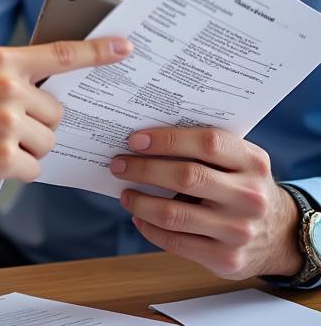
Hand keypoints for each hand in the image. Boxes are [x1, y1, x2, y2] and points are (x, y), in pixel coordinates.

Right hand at [0, 37, 131, 186]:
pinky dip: (15, 170)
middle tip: (1, 125)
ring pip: (47, 142)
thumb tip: (40, 89)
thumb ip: (4, 75)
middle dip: (37, 124)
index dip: (97, 52)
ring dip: (26, 148)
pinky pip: (33, 167)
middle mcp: (8, 87)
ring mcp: (8, 122)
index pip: (60, 54)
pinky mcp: (4, 157)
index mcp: (0, 60)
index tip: (126, 48)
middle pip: (55, 113)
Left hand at [110, 127, 301, 278]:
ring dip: (140, 202)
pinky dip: (150, 229)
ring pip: (175, 214)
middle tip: (118, 164)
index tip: (134, 140)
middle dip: (143, 169)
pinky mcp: (227, 260)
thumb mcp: (238, 161)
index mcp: (253, 162)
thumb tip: (143, 141)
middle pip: (186, 176)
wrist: (280, 234)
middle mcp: (250, 197)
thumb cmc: (243, 185)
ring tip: (126, 194)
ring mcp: (240, 231)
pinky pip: (176, 242)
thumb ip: (204, 148)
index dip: (166, 139)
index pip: (207, 142)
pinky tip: (140, 218)